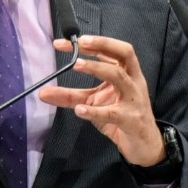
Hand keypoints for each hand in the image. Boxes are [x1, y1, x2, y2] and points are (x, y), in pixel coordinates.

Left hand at [38, 35, 166, 166]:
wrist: (144, 144)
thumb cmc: (121, 117)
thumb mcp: (93, 102)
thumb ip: (70, 96)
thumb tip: (43, 93)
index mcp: (127, 73)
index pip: (111, 50)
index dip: (92, 42)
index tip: (65, 42)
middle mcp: (133, 81)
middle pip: (125, 53)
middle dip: (103, 44)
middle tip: (80, 43)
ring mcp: (133, 100)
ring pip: (120, 76)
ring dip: (97, 68)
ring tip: (76, 65)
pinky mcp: (130, 120)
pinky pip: (112, 113)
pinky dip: (94, 111)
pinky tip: (79, 110)